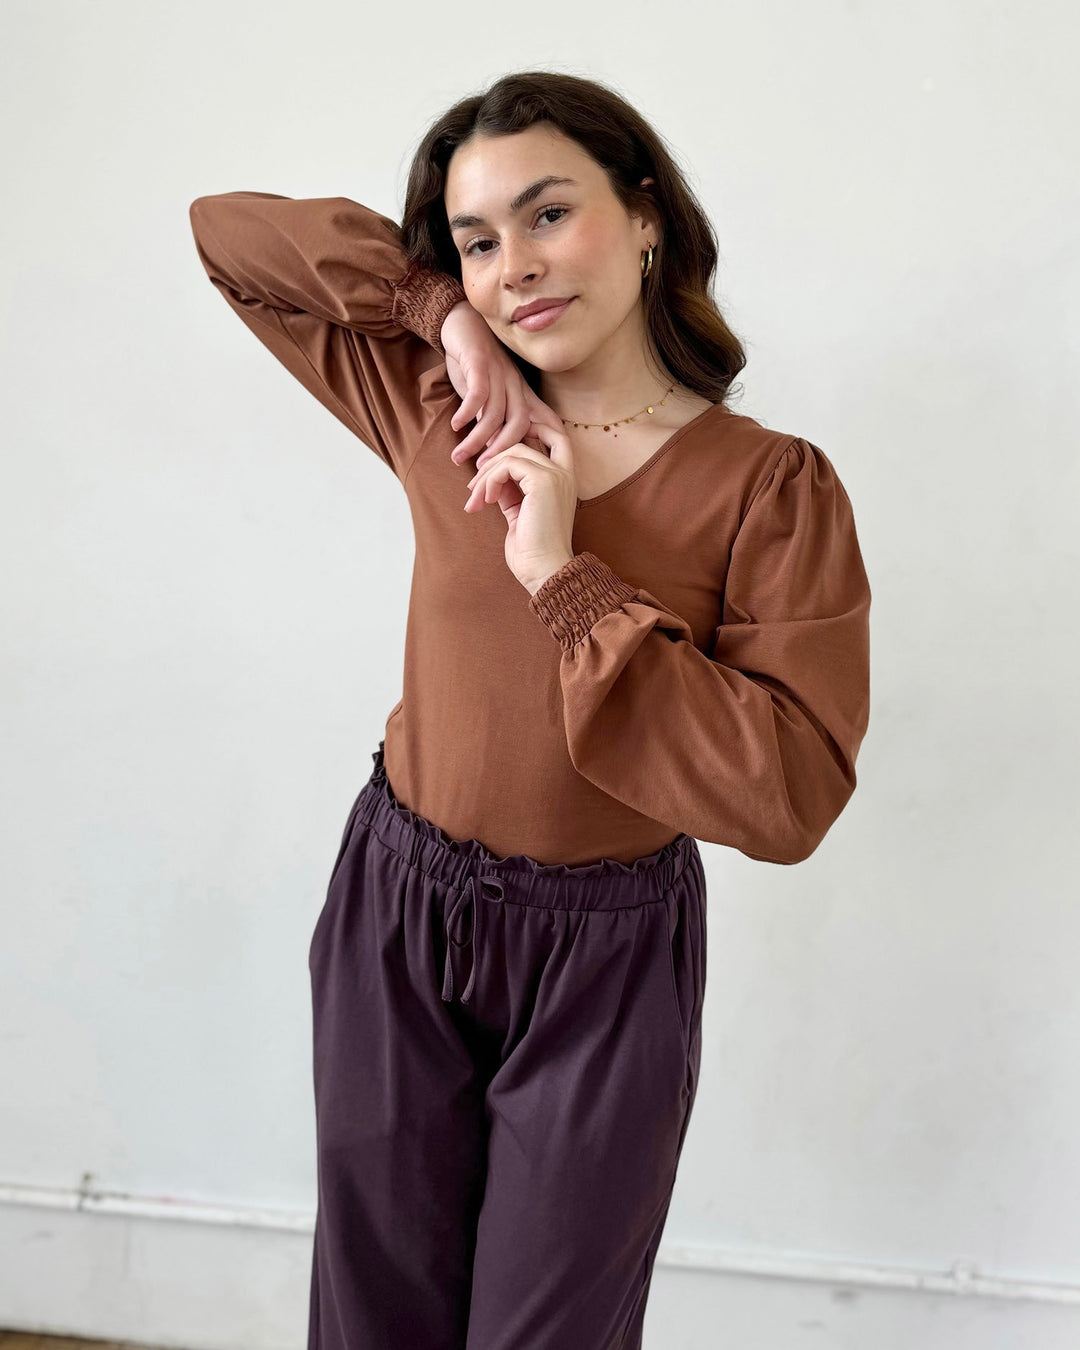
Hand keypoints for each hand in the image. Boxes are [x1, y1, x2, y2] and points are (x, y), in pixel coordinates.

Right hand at [440, 301, 563, 469]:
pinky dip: (468, 413)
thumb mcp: (487, 394)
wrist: (461, 323)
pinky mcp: (480, 362)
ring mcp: (499, 372)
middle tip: (481, 470)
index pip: (536, 425)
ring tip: (458, 456)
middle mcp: (514, 384)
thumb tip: (489, 451)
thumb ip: (490, 419)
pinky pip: (479, 393)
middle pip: (518, 424)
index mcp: (520, 393)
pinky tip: (455, 425)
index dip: (528, 450)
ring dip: (476, 439)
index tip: (512, 472)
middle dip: (500, 451)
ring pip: (494, 414)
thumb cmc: (474, 364)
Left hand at [462, 418, 577, 594]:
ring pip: (512, 452)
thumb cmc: (531, 551)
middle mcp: (564, 474)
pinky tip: (486, 502)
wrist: (543, 571)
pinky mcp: (543, 481)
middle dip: (492, 457)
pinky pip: (507, 464)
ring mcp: (556, 475)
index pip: (554, 435)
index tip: (497, 447)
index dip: (529, 428)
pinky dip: (490, 480)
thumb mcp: (518, 511)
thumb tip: (490, 473)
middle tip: (473, 486)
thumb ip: (510, 489)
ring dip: (485, 474)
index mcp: (563, 480)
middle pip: (524, 440)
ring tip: (475, 499)